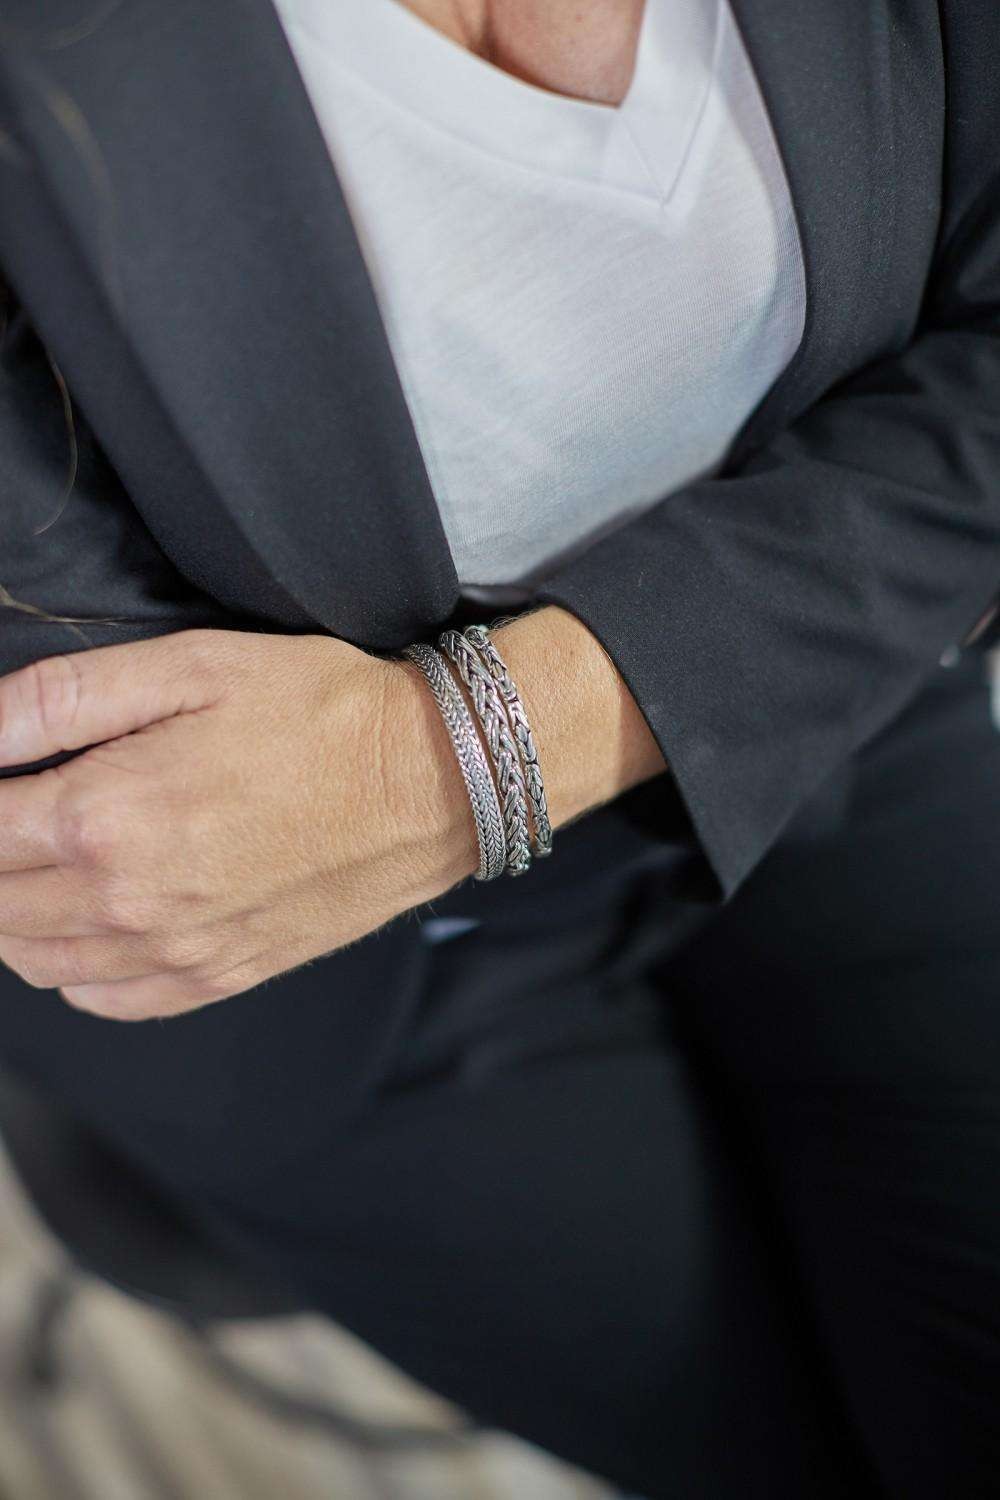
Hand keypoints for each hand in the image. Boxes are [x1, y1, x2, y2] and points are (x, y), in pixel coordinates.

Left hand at [0, 629, 477, 1020]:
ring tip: (34, 862)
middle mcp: (126, 902)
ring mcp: (175, 951)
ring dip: (14, 914)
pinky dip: (71, 971)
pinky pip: (106, 1000)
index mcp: (104, 817)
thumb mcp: (190, 665)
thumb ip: (63, 698)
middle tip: (16, 815)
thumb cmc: (319, 712)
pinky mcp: (220, 975)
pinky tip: (85, 925)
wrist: (432, 781)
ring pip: (35, 959)